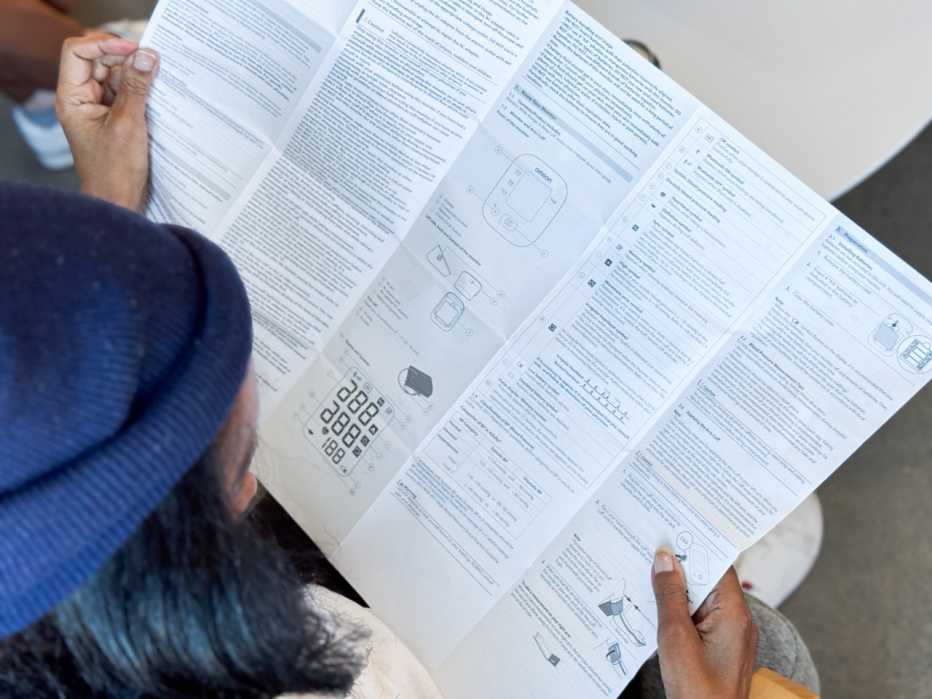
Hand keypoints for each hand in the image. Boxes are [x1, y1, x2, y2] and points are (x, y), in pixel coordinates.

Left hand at [55, 33, 158, 210]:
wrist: (117, 203)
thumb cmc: (115, 172)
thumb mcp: (128, 124)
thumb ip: (136, 87)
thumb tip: (146, 56)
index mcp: (72, 98)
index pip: (77, 52)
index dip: (104, 44)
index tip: (133, 49)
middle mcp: (81, 99)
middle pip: (97, 61)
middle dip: (124, 58)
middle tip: (151, 63)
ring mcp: (97, 108)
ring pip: (114, 75)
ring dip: (135, 74)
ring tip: (157, 79)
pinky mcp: (114, 118)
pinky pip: (125, 93)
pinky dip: (140, 89)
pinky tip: (156, 93)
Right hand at [652, 550, 757, 698]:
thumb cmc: (699, 692)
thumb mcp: (676, 639)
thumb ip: (669, 596)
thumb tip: (665, 559)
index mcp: (734, 613)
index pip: (717, 564)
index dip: (693, 546)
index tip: (669, 530)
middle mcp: (737, 620)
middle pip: (707, 580)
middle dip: (678, 567)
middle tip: (648, 549)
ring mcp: (728, 635)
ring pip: (699, 599)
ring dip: (674, 591)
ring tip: (645, 576)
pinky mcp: (718, 648)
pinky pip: (697, 618)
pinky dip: (677, 611)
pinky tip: (654, 608)